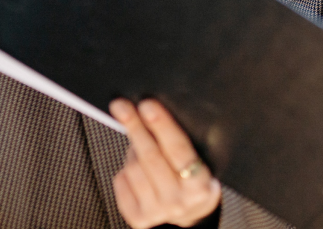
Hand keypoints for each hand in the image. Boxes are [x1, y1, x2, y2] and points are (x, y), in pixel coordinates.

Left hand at [110, 98, 220, 228]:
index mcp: (199, 185)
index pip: (178, 149)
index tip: (147, 105)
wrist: (191, 215)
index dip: (161, 125)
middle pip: (151, 157)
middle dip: (135, 127)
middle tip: (122, 106)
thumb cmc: (194, 179)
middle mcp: (178, 202)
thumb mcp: (200, 163)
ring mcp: (157, 212)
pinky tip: (134, 164)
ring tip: (140, 141)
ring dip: (132, 148)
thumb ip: (181, 143)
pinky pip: (121, 182)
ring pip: (133, 168)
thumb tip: (151, 112)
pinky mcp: (138, 218)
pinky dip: (124, 168)